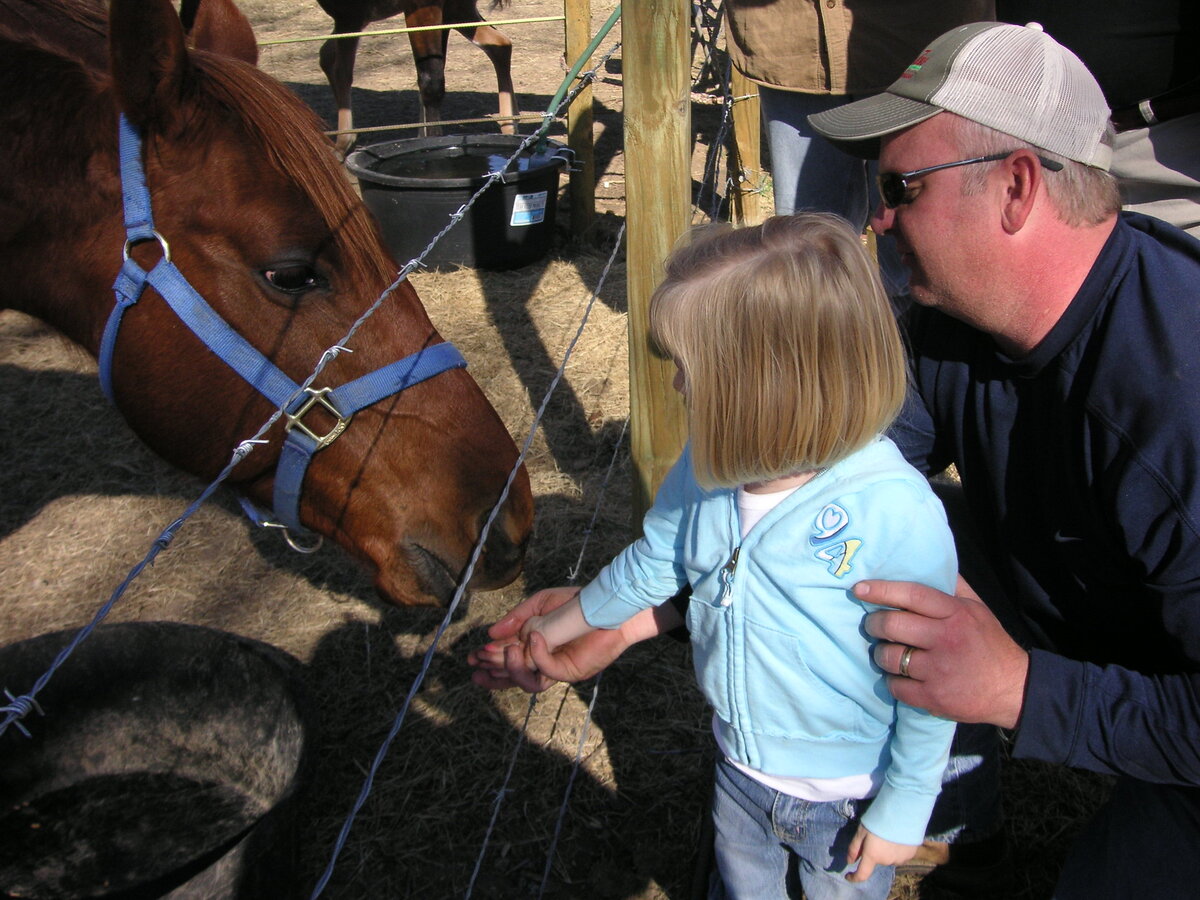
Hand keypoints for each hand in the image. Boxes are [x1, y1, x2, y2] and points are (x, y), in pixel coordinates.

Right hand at [469, 587, 674, 691]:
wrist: (608, 606)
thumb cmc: (576, 602)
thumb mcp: (540, 605)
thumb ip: (517, 618)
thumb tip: (491, 633)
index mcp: (533, 646)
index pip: (507, 660)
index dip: (489, 662)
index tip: (472, 658)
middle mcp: (542, 660)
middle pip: (513, 676)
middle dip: (494, 671)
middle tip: (477, 665)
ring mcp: (556, 668)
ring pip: (527, 682)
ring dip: (511, 669)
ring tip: (505, 652)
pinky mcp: (570, 670)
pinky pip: (547, 670)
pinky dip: (537, 655)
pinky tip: (533, 637)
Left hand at [846, 825, 916, 882]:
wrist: (904, 811)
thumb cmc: (878, 819)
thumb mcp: (861, 831)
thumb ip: (854, 848)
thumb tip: (850, 862)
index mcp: (873, 856)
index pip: (862, 875)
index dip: (854, 878)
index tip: (848, 875)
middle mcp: (886, 861)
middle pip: (876, 860)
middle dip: (873, 852)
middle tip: (875, 836)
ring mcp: (900, 859)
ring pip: (888, 858)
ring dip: (885, 851)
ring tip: (888, 834)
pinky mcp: (911, 855)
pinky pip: (899, 855)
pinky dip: (896, 849)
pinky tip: (897, 836)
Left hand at [856, 576, 1029, 727]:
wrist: (1014, 689)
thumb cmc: (990, 644)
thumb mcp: (978, 609)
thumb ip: (954, 587)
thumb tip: (932, 562)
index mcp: (955, 613)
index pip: (911, 594)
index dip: (881, 590)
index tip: (859, 589)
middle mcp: (945, 638)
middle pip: (891, 624)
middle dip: (874, 624)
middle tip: (873, 626)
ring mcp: (938, 669)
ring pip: (889, 656)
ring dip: (881, 654)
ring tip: (887, 652)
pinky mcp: (933, 696)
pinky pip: (895, 686)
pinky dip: (892, 681)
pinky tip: (899, 677)